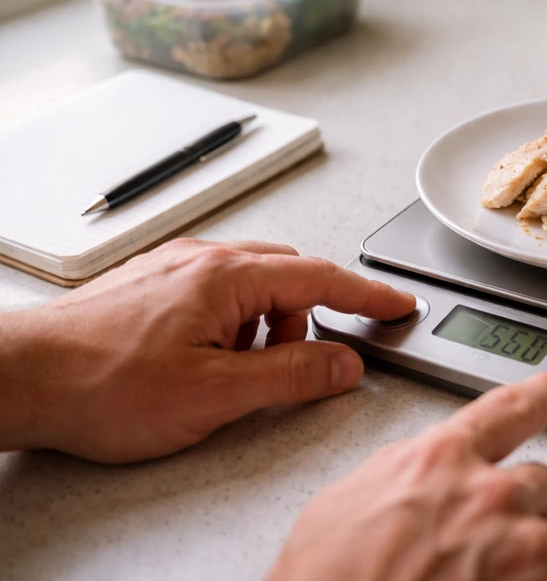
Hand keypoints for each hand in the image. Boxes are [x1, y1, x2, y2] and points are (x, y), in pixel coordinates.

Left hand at [0, 238, 414, 462]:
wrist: (19, 377)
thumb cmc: (101, 384)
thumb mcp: (214, 395)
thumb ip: (291, 377)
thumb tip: (344, 364)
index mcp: (226, 277)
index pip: (322, 277)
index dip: (369, 294)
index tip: (400, 303)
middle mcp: (203, 260)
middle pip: (289, 276)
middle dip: (308, 319)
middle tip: (304, 364)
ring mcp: (175, 268)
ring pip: (252, 285)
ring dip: (266, 327)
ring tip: (236, 375)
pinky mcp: (154, 284)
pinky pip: (218, 292)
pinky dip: (233, 324)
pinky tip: (205, 361)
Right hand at [269, 369, 546, 580]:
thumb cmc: (327, 577)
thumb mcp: (349, 499)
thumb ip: (405, 471)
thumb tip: (422, 471)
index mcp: (441, 460)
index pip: (510, 408)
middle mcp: (487, 495)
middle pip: (546, 483)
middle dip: (526, 510)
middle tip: (494, 541)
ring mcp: (517, 548)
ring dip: (539, 562)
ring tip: (494, 579)